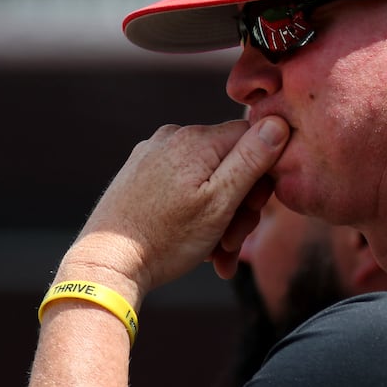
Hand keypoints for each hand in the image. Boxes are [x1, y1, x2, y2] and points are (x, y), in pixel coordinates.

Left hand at [59, 116, 289, 294]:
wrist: (107, 264)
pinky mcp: (139, 172)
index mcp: (197, 139)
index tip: (254, 212)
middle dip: (239, 205)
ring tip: (215, 255)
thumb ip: (252, 160)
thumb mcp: (220, 203)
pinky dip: (195, 213)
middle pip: (230, 162)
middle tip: (233, 244)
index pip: (254, 137)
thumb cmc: (167, 238)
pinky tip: (197, 246)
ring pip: (208, 178)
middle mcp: (173, 136)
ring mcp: (153, 154)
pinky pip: (182, 186)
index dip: (263, 176)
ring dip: (219, 217)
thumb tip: (279, 121)